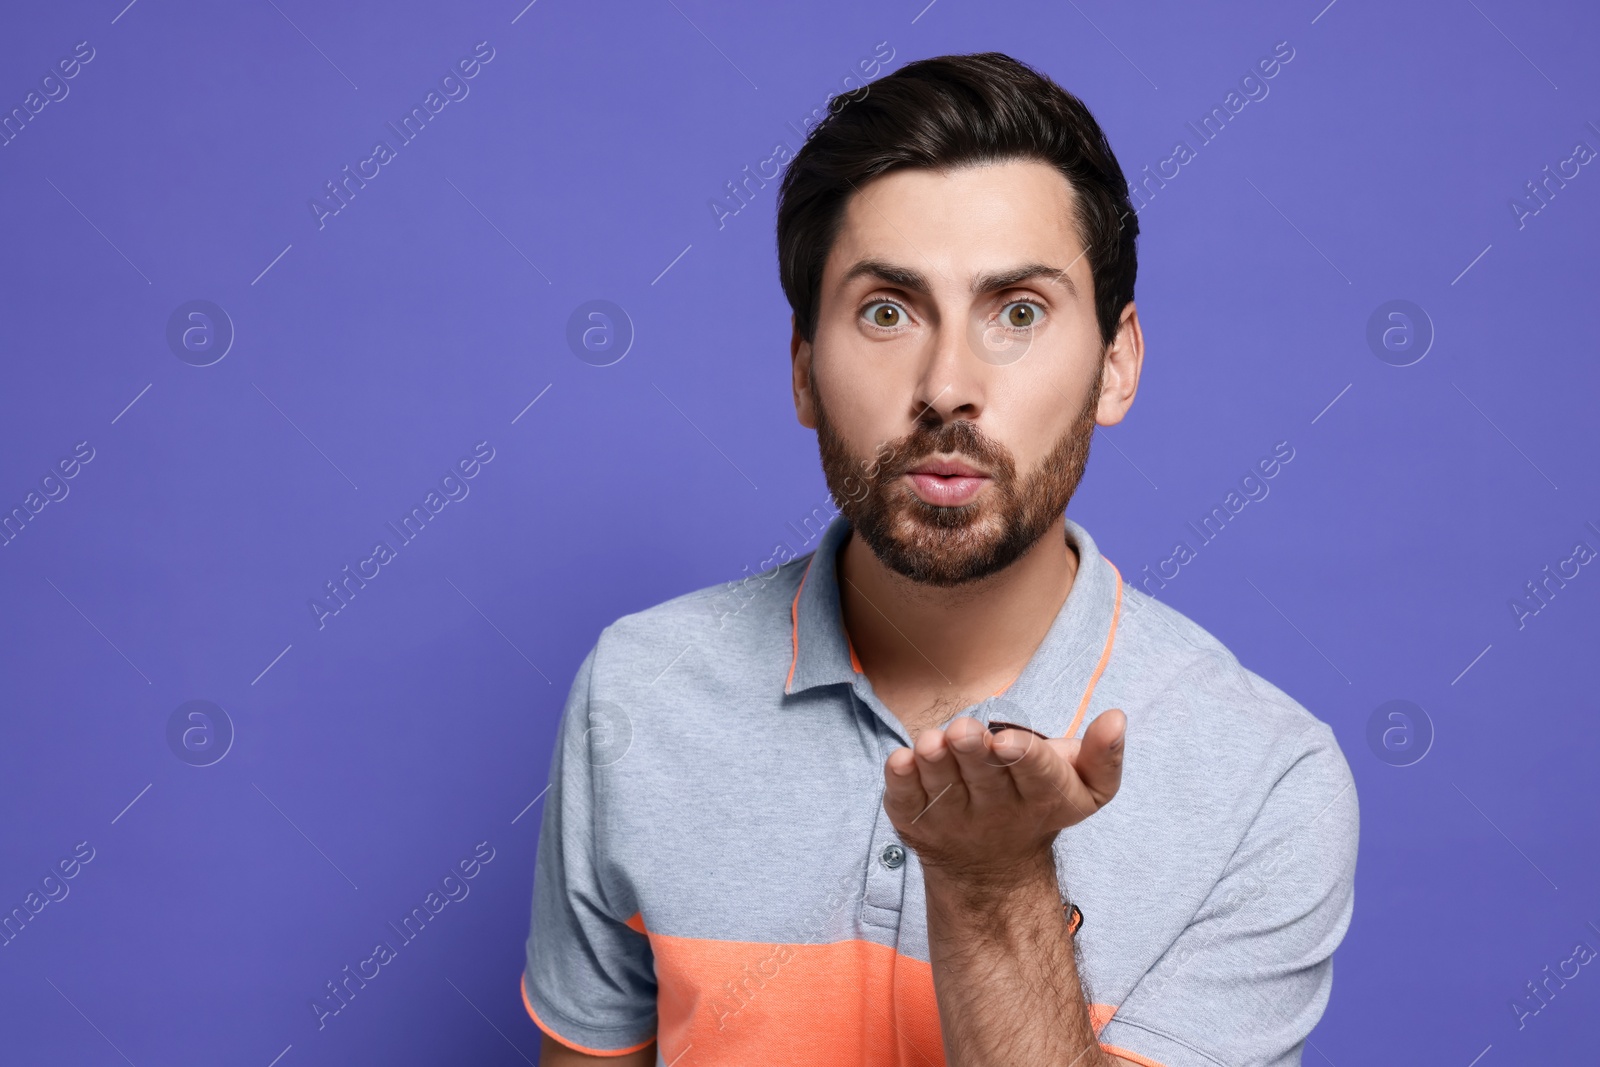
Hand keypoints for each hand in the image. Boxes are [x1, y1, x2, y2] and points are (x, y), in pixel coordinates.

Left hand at [882, 710, 1126, 885]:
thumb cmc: (1039, 804)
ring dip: (935, 764)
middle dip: (973, 752)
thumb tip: (1116, 718)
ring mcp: (952, 817)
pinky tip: (899, 761)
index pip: (1035, 775)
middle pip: (984, 777)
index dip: (1023, 757)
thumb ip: (1104, 757)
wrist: (992, 870)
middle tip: (964, 732)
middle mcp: (994, 810)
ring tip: (931, 743)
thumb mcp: (1085, 789)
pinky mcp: (915, 820)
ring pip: (942, 787)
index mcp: (1039, 797)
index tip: (1009, 741)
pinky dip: (899, 783)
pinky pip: (904, 802)